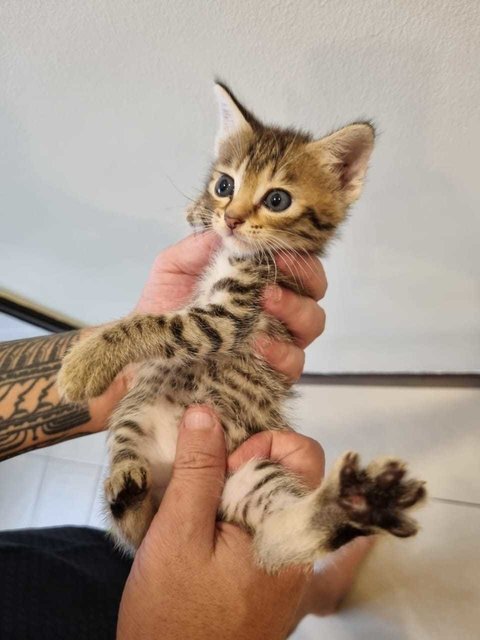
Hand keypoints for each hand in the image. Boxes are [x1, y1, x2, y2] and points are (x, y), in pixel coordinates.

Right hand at [117, 405, 325, 639]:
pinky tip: (212, 525)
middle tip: (204, 481)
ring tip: (200, 501)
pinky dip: (242, 515)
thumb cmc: (173, 615)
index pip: (301, 453)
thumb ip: (197, 471)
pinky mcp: (276, 583)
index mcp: (289, 530)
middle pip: (291, 474)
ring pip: (278, 500)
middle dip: (247, 463)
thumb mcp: (178, 533)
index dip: (259, 445)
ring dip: (240, 489)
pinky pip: (269, 528)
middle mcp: (303, 548)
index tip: (220, 465)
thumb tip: (206, 413)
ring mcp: (293, 568)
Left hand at [135, 233, 326, 381]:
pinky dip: (281, 352)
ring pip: (311, 323)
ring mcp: (278, 339)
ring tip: (265, 306)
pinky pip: (293, 362)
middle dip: (303, 280)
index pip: (296, 260)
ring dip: (294, 311)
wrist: (147, 348)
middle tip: (273, 277)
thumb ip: (201, 246)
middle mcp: (278, 307)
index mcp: (261, 277)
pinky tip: (260, 344)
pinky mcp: (271, 372)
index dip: (297, 254)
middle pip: (314, 291)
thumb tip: (228, 227)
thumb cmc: (166, 305)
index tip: (279, 251)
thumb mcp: (175, 267)